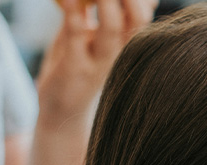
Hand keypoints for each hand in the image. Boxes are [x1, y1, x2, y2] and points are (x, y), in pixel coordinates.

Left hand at [36, 0, 156, 123]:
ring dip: (106, 0)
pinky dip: (73, 10)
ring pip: (113, 26)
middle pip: (139, 17)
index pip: (144, 10)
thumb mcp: (90, 36)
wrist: (61, 111)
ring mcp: (98, 61)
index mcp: (125, 41)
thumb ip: (100, 13)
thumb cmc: (75, 67)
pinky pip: (77, 34)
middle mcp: (119, 50)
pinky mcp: (75, 68)